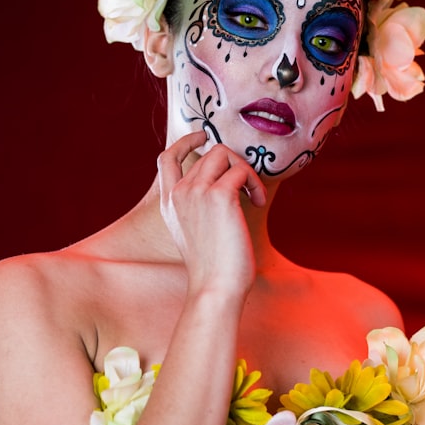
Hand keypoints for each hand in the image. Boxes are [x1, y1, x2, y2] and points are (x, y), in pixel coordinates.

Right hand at [157, 132, 266, 295]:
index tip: (203, 138)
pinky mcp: (219, 196)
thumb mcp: (195, 231)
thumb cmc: (214, 266)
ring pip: (224, 154)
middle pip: (209, 153)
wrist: (216, 286)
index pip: (167, 157)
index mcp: (169, 202)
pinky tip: (257, 202)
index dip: (186, 142)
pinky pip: (241, 170)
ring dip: (245, 170)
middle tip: (247, 188)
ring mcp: (196, 192)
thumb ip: (198, 206)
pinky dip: (254, 183)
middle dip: (234, 164)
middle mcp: (179, 193)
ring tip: (253, 195)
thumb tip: (225, 183)